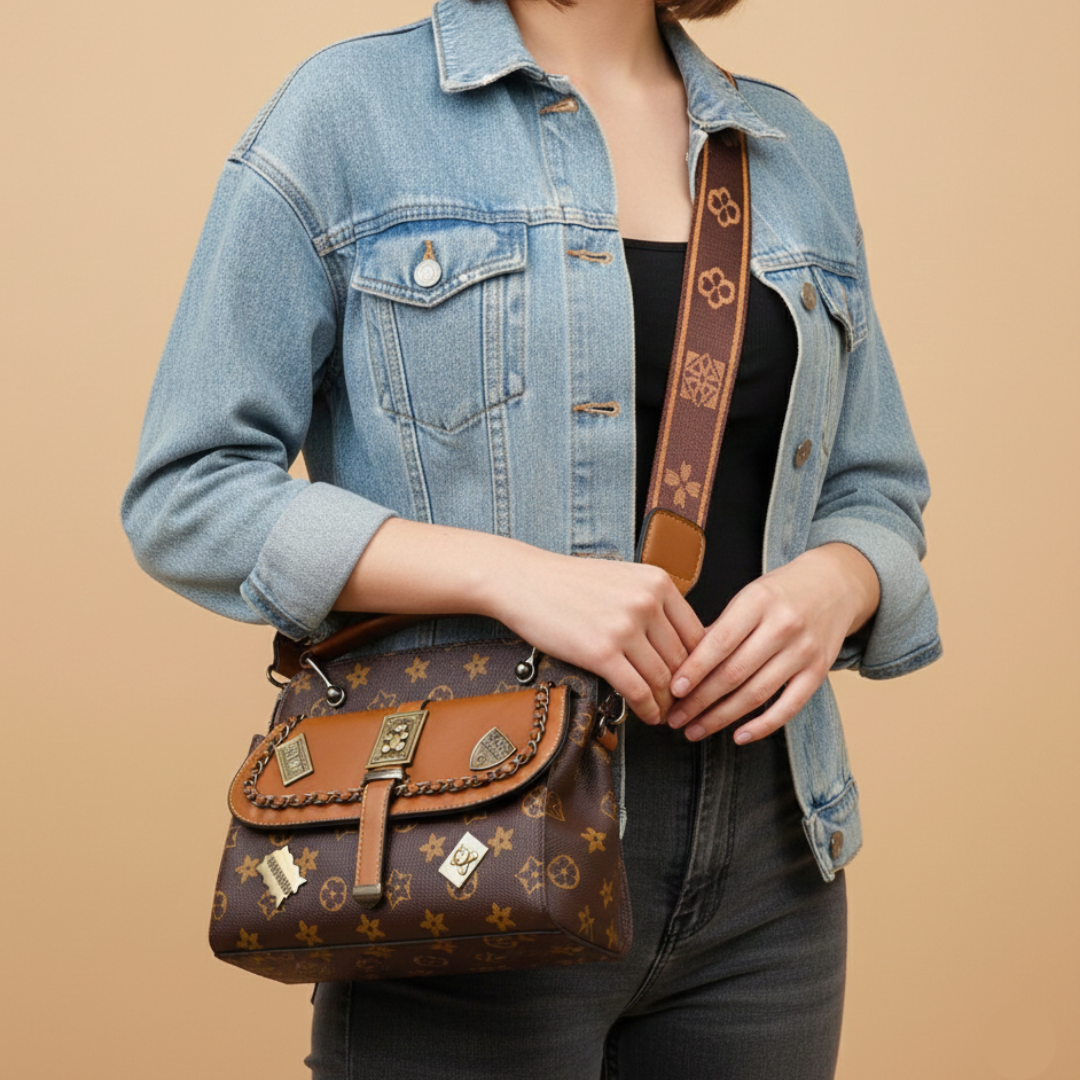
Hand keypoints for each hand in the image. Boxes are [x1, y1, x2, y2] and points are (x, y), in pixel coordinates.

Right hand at [335, 518, 705, 723]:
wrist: (522, 581)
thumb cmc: (569, 583)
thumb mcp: (622, 580)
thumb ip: (653, 604)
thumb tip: (681, 644)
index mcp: (658, 582)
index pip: (697, 633)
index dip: (700, 666)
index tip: (695, 684)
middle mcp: (647, 602)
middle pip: (683, 659)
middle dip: (686, 690)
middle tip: (684, 708)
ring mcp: (625, 627)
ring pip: (664, 678)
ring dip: (668, 704)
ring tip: (665, 715)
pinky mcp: (602, 652)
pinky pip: (638, 690)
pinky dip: (648, 709)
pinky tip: (648, 716)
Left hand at [665, 543, 879, 743]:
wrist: (834, 584)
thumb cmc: (780, 593)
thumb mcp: (747, 597)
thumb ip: (719, 629)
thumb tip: (682, 664)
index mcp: (757, 602)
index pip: (720, 642)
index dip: (695, 670)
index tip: (673, 690)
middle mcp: (783, 626)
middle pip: (734, 673)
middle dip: (699, 700)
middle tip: (674, 717)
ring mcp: (803, 651)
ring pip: (756, 693)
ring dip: (721, 718)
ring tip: (695, 730)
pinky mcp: (819, 672)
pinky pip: (789, 707)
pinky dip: (763, 726)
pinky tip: (738, 736)